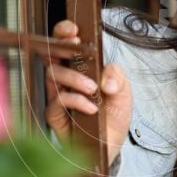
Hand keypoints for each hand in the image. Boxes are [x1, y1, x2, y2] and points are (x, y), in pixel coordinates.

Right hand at [44, 20, 131, 162]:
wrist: (111, 146)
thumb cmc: (114, 118)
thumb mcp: (124, 93)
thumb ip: (118, 76)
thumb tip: (106, 75)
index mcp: (81, 69)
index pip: (67, 45)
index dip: (65, 33)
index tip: (73, 30)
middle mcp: (66, 80)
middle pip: (52, 54)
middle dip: (61, 44)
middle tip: (76, 44)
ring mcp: (58, 96)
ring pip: (53, 74)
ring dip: (74, 77)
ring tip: (93, 89)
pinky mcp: (55, 115)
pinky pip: (58, 100)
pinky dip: (76, 100)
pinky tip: (91, 107)